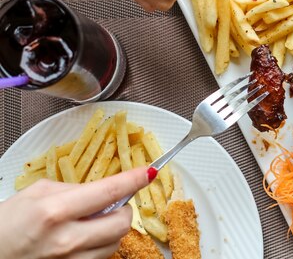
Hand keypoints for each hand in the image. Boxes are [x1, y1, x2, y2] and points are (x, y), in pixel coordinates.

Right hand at [0, 167, 150, 258]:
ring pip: (115, 243)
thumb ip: (72, 188)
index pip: (109, 191)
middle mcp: (66, 239)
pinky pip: (100, 258)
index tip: (149, 172)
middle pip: (122, 223)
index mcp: (55, 211)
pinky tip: (84, 239)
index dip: (134, 179)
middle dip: (125, 209)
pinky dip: (100, 246)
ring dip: (113, 229)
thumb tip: (101, 188)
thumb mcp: (35, 193)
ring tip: (94, 222)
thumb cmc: (5, 225)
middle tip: (114, 203)